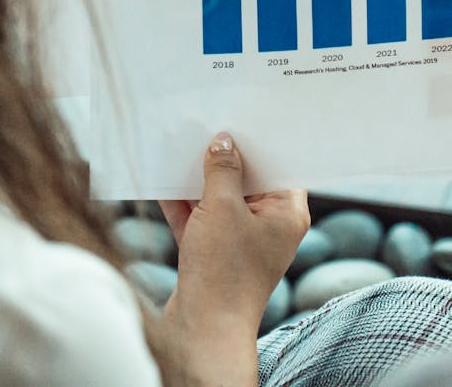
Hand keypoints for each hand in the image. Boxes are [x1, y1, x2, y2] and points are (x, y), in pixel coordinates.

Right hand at [157, 132, 308, 384]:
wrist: (202, 331)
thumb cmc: (223, 271)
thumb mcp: (222, 208)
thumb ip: (222, 169)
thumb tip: (223, 141)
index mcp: (287, 213)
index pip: (280, 167)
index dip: (260, 143)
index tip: (242, 119)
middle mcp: (269, 227)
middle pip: (248, 182)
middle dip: (224, 158)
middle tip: (206, 126)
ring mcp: (242, 242)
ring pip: (221, 200)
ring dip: (200, 180)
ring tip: (181, 147)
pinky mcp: (215, 256)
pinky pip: (202, 220)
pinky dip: (185, 204)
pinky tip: (164, 182)